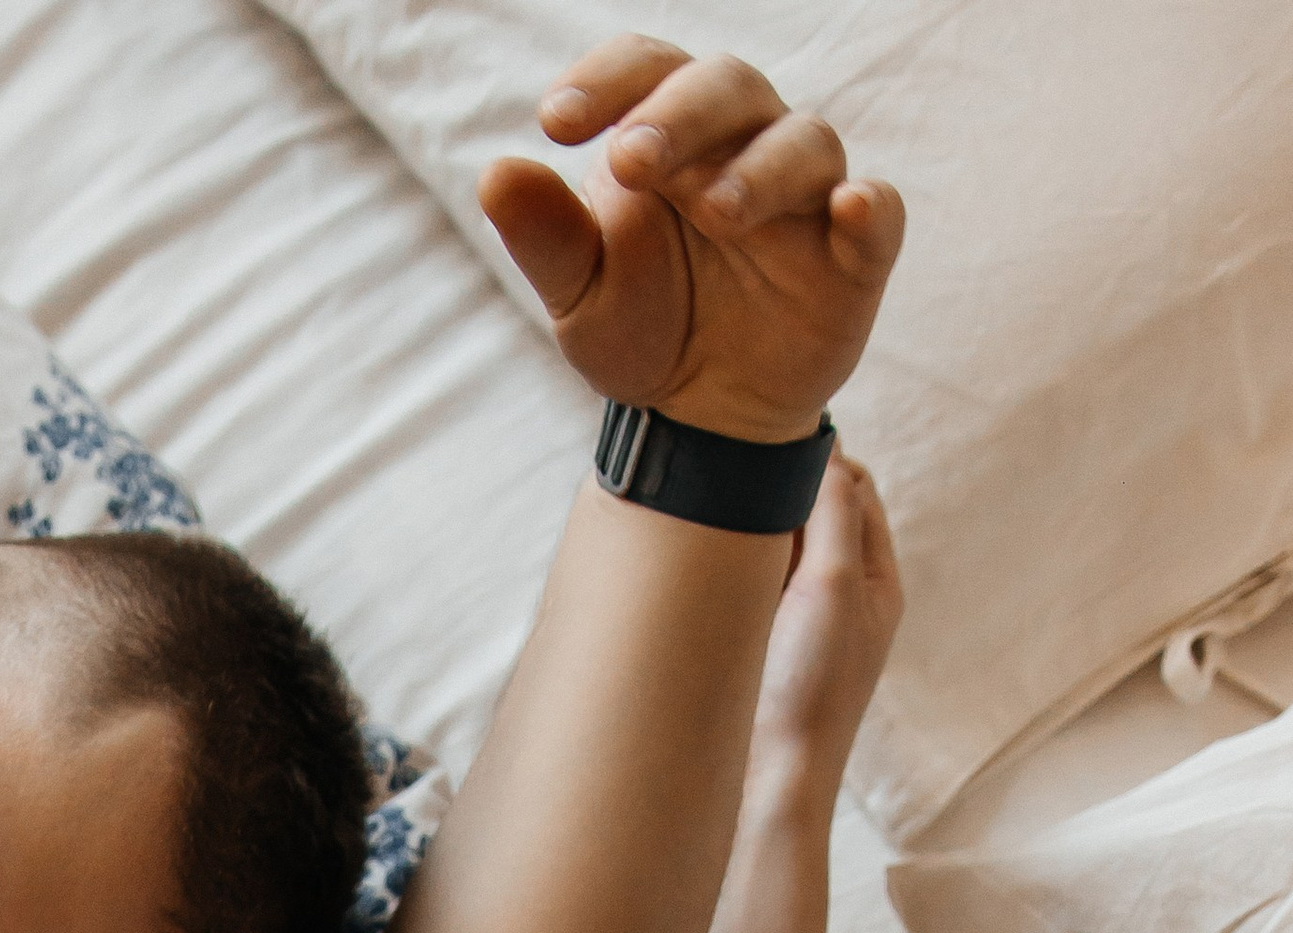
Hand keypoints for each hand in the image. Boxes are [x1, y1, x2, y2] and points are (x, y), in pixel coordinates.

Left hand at [482, 38, 904, 446]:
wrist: (700, 420)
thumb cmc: (643, 329)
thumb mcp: (581, 294)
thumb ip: (545, 236)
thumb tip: (496, 172)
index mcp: (671, 134)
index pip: (646, 69)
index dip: (606, 79)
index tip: (555, 121)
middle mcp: (743, 143)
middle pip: (728, 87)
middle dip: (679, 115)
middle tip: (630, 160)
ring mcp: (806, 196)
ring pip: (803, 142)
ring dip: (760, 168)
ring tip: (715, 211)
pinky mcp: (853, 255)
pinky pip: (878, 214)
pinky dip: (869, 209)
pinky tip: (849, 209)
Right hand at [746, 449, 903, 805]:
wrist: (769, 784)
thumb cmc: (812, 689)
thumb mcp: (837, 583)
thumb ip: (835, 510)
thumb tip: (824, 441)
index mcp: (875, 579)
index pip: (852, 487)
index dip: (817, 459)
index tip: (771, 444)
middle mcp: (839, 595)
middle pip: (811, 512)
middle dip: (777, 489)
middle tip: (733, 470)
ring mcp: (794, 621)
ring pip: (772, 546)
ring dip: (748, 525)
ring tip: (714, 511)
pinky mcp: (754, 644)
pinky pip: (743, 584)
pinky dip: (727, 563)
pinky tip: (702, 559)